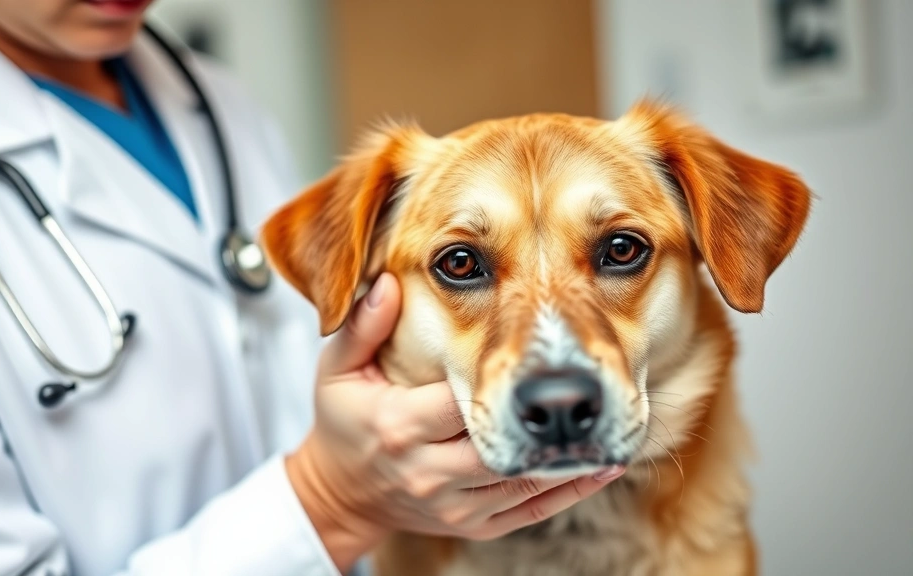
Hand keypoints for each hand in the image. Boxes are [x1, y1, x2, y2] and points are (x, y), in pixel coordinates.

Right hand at [286, 273, 623, 571]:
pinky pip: (531, 511)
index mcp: (400, 427)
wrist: (343, 491)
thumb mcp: (337, 370)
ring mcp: (455, 505)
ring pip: (525, 481)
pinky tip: (604, 466)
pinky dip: (571, 490)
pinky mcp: (475, 525)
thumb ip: (364, 327)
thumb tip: (388, 280)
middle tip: (592, 388)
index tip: (534, 347)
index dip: (496, 378)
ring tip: (618, 424)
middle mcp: (430, 471)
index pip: (459, 400)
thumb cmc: (344, 421)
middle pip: (503, 444)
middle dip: (547, 421)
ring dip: (573, 456)